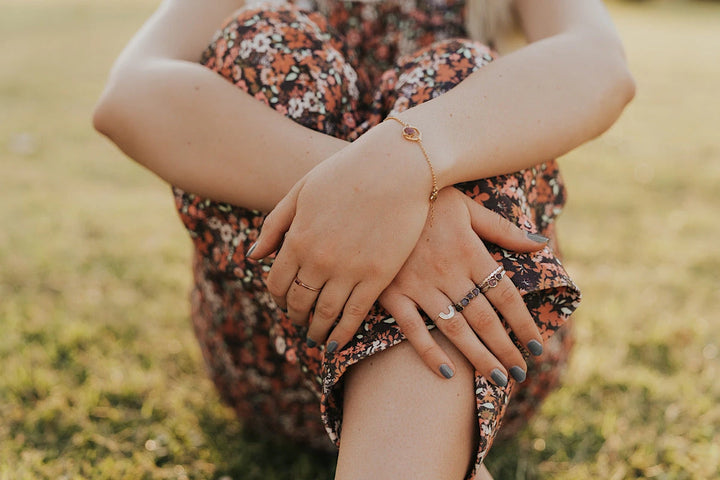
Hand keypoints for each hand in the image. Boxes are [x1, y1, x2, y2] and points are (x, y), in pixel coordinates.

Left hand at [247, 122, 432, 350]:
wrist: (397, 167)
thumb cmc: (347, 172)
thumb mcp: (301, 190)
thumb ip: (275, 225)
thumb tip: (253, 257)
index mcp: (297, 239)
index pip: (276, 283)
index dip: (277, 297)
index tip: (284, 301)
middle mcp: (319, 260)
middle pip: (298, 303)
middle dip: (295, 316)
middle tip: (300, 321)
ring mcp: (349, 270)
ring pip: (324, 315)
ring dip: (316, 331)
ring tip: (316, 336)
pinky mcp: (378, 276)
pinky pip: (355, 315)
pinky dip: (342, 334)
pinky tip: (336, 343)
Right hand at [379, 188, 546, 384]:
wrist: (378, 193)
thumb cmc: (428, 198)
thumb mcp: (469, 208)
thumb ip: (504, 230)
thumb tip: (541, 245)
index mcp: (469, 251)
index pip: (504, 294)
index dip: (523, 322)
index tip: (536, 345)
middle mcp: (447, 271)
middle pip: (483, 317)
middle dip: (505, 348)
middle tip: (521, 372)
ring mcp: (418, 284)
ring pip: (454, 328)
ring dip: (478, 357)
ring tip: (497, 378)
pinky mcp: (392, 292)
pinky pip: (412, 328)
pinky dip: (428, 352)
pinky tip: (447, 372)